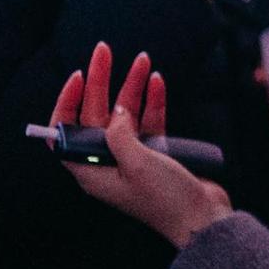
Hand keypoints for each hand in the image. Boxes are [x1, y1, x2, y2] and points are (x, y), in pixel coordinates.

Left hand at [50, 42, 232, 248]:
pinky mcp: (156, 153)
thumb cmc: (165, 199)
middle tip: (105, 52)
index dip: (67, 104)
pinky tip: (156, 83)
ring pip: (126, 114)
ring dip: (132, 86)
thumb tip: (117, 111)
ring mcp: (132, 156)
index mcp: (92, 170)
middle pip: (97, 115)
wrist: (202, 216)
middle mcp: (108, 161)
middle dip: (101, 82)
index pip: (66, 133)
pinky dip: (153, 101)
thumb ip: (120, 135)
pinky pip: (149, 121)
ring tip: (142, 60)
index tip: (78, 77)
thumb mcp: (137, 164)